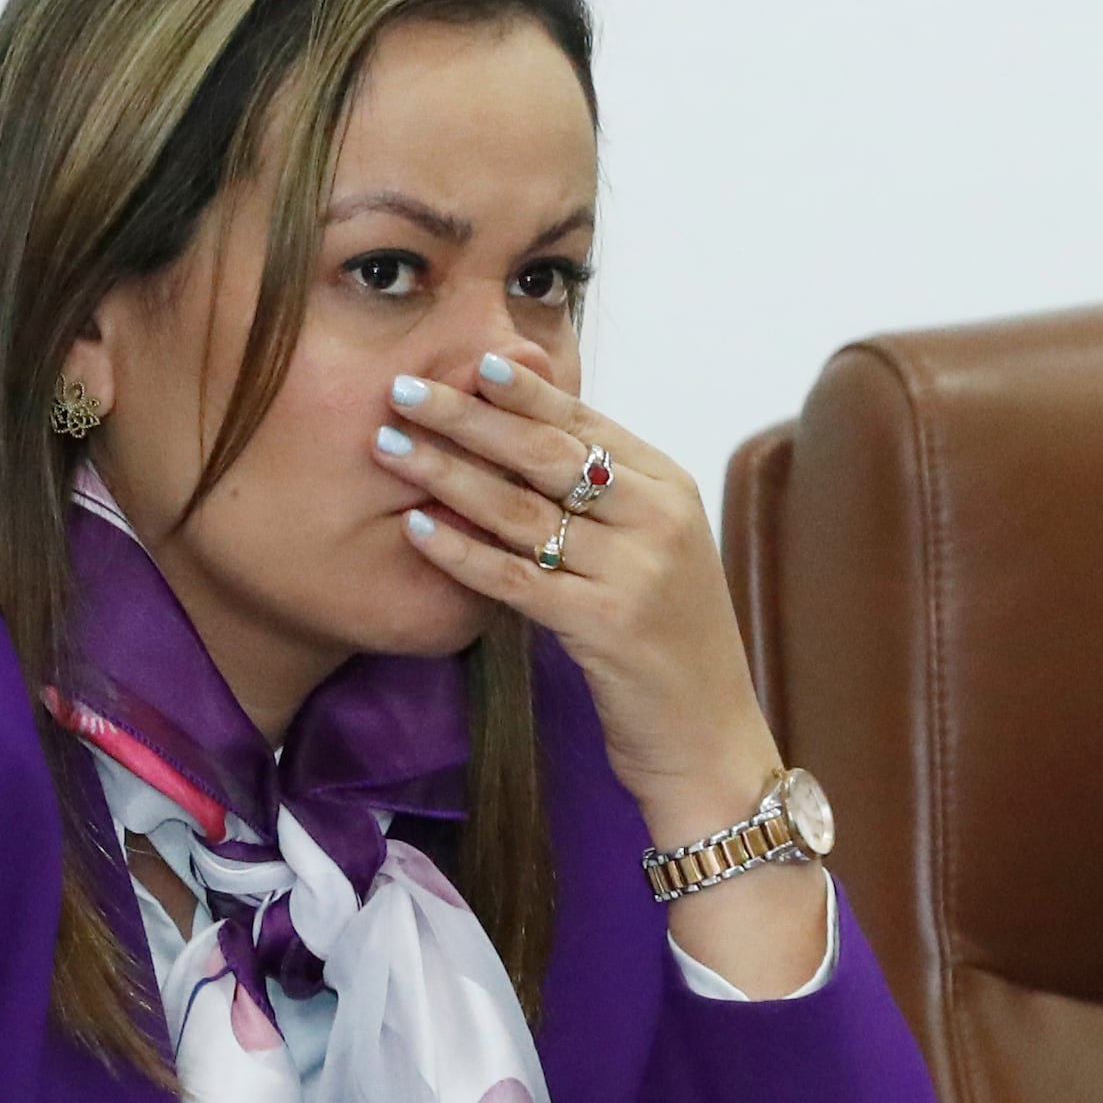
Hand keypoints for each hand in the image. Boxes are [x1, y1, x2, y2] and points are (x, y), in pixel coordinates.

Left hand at [371, 349, 825, 993]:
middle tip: (406, 389)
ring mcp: (636, 573)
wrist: (711, 744)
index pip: (585, 423)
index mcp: (670, 489)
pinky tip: (418, 530)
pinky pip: (517, 578)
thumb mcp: (651, 556)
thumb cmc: (668, 649)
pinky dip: (463, 551)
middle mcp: (659, 520)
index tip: (466, 357)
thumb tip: (531, 433)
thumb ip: (604, 497)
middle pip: (548, 453)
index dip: (523, 388)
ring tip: (392, 447)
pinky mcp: (606, 627)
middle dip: (471, 417)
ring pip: (525, 509)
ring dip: (449, 473)